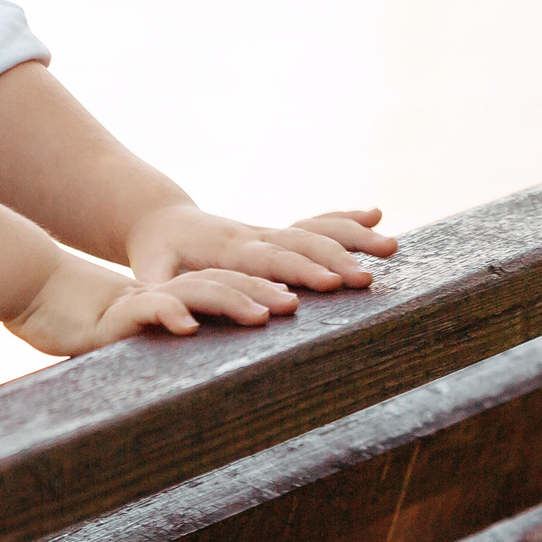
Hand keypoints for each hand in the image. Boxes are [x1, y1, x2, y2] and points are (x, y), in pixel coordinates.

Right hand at [9, 256, 295, 356]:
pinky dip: (166, 313)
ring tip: (261, 315)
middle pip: (220, 284)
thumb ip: (164, 348)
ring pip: (193, 293)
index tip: (300, 304)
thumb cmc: (80, 323)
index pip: (225, 286)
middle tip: (298, 306)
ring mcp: (140, 302)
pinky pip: (144, 310)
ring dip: (230, 300)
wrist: (31, 293)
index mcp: (174, 298)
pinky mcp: (112, 317)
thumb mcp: (132, 337)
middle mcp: (164, 295)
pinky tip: (186, 324)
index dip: (261, 290)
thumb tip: (209, 391)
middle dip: (262, 293)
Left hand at [126, 204, 396, 292]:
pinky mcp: (276, 233)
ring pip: (313, 231)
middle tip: (367, 279)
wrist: (158, 223)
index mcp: (224, 250)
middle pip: (298, 245)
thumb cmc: (155, 260)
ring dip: (350, 238)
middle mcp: (251, 235)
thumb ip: (162, 298)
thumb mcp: (150, 278)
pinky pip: (314, 223)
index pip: (265, 262)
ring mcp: (267, 231)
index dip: (296, 273)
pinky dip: (343, 220)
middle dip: (333, 262)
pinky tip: (375, 217)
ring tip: (390, 247)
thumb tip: (180, 324)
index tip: (327, 286)